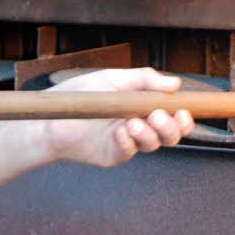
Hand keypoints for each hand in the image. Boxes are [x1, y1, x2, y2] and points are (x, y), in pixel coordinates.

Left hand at [42, 67, 193, 167]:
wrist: (48, 115)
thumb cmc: (80, 95)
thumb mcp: (114, 79)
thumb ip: (144, 80)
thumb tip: (175, 84)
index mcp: (143, 108)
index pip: (173, 117)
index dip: (184, 118)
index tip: (185, 111)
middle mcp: (139, 127)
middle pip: (170, 136)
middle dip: (171, 128)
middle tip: (159, 116)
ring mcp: (126, 143)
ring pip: (152, 144)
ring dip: (149, 133)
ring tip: (132, 121)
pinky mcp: (112, 155)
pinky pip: (128, 151)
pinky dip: (128, 141)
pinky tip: (120, 130)